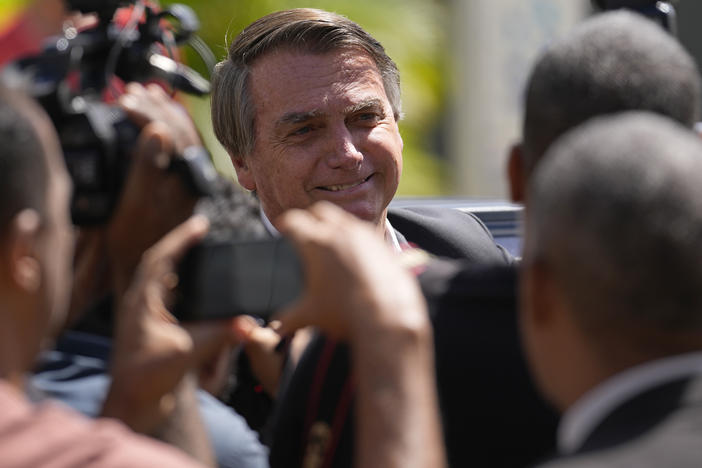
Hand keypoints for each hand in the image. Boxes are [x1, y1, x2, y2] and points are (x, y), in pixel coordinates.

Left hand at [103, 215, 251, 432]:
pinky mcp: (154, 326)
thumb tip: (249, 324)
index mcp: (142, 301)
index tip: (201, 224)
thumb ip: (220, 334)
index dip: (181, 238)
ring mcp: (145, 314)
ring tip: (200, 248)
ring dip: (181, 261)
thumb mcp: (187, 351)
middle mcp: (140, 303)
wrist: (132, 403)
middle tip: (202, 229)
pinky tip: (197, 284)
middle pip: (160, 262)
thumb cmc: (147, 377)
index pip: (160, 258)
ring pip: (162, 277)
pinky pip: (169, 294)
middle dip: (181, 244)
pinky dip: (184, 283)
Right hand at [108, 86, 202, 293]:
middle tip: (131, 92)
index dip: (148, 113)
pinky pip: (177, 147)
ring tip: (141, 95)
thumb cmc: (134, 237)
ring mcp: (186, 180)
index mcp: (186, 178)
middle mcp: (192, 177)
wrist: (140, 264)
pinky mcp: (177, 184)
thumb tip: (158, 130)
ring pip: (181, 136)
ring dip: (161, 113)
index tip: (124, 101)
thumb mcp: (136, 201)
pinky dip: (165, 129)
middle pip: (180, 130)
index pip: (173, 133)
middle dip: (155, 106)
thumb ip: (148, 166)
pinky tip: (155, 121)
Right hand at [275, 202, 428, 341]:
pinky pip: (364, 232)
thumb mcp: (310, 316)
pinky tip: (353, 255)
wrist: (388, 318)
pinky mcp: (381, 244)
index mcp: (316, 244)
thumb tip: (273, 330)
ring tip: (330, 242)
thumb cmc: (347, 316)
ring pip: (344, 218)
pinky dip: (354, 237)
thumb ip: (287, 319)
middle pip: (319, 211)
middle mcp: (340, 233)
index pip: (293, 220)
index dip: (285, 223)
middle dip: (310, 218)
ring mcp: (364, 235)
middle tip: (305, 231)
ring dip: (334, 225)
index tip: (283, 228)